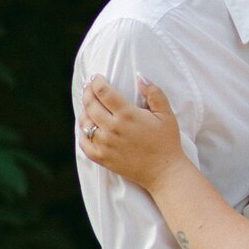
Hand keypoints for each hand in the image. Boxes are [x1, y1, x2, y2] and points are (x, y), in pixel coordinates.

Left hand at [77, 72, 182, 188]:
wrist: (163, 171)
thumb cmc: (166, 141)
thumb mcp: (166, 113)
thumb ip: (154, 92)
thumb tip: (140, 76)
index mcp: (127, 115)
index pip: (103, 92)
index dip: (97, 81)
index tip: (97, 77)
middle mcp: (113, 129)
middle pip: (90, 105)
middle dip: (87, 92)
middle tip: (88, 86)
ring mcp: (105, 145)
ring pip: (84, 123)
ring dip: (83, 110)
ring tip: (87, 104)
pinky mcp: (102, 159)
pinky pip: (84, 144)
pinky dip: (81, 133)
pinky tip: (85, 126)